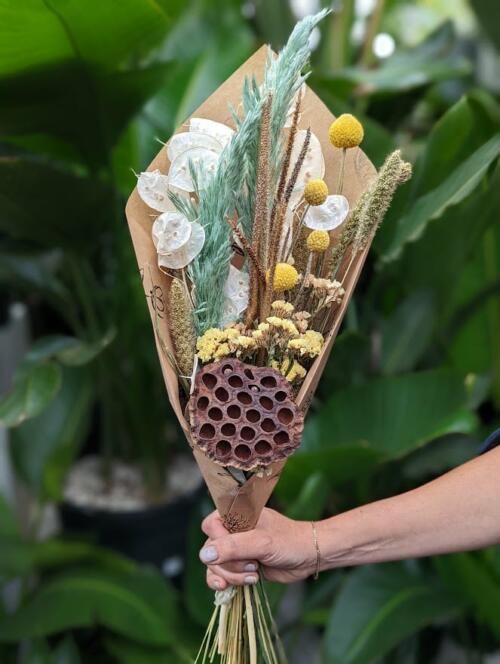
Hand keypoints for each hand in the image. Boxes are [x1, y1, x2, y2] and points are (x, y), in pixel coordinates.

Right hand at [199, 508, 316, 589]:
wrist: (308, 557)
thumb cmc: (289, 542)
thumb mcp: (261, 542)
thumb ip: (233, 547)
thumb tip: (205, 555)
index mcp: (237, 514)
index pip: (210, 525)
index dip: (219, 541)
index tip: (238, 549)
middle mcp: (233, 530)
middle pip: (210, 549)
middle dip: (227, 564)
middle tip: (251, 566)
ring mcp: (236, 548)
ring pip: (214, 565)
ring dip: (230, 575)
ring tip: (252, 575)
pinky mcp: (239, 565)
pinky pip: (221, 575)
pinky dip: (226, 583)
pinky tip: (236, 586)